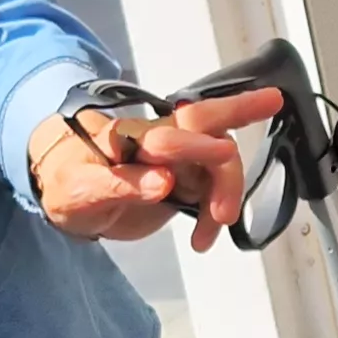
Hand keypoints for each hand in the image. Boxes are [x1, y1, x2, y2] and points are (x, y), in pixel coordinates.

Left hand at [32, 87, 285, 250]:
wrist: (65, 198)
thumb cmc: (67, 184)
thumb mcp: (79, 191)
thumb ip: (119, 185)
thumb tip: (164, 182)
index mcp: (130, 138)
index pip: (167, 134)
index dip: (192, 146)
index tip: (217, 159)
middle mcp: (158, 140)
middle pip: (203, 120)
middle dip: (239, 108)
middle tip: (273, 101)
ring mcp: (175, 159)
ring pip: (217, 161)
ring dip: (227, 189)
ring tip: (216, 224)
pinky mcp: (184, 181)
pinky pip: (214, 190)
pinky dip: (217, 213)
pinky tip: (205, 237)